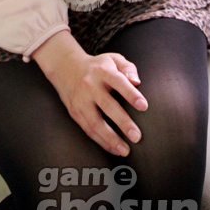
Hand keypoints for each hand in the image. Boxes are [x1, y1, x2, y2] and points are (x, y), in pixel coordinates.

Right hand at [31, 30, 147, 156]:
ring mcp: (81, 100)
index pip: (119, 82)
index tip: (143, 106)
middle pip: (107, 105)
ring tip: (125, 150)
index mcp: (102, 71)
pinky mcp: (75, 112)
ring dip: (111, 138)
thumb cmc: (96, 66)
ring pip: (95, 122)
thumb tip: (137, 82)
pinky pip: (88, 130)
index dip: (131, 94)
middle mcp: (90, 86)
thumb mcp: (113, 59)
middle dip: (123, 122)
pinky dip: (101, 141)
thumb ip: (128, 68)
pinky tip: (113, 148)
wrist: (65, 67)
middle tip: (136, 136)